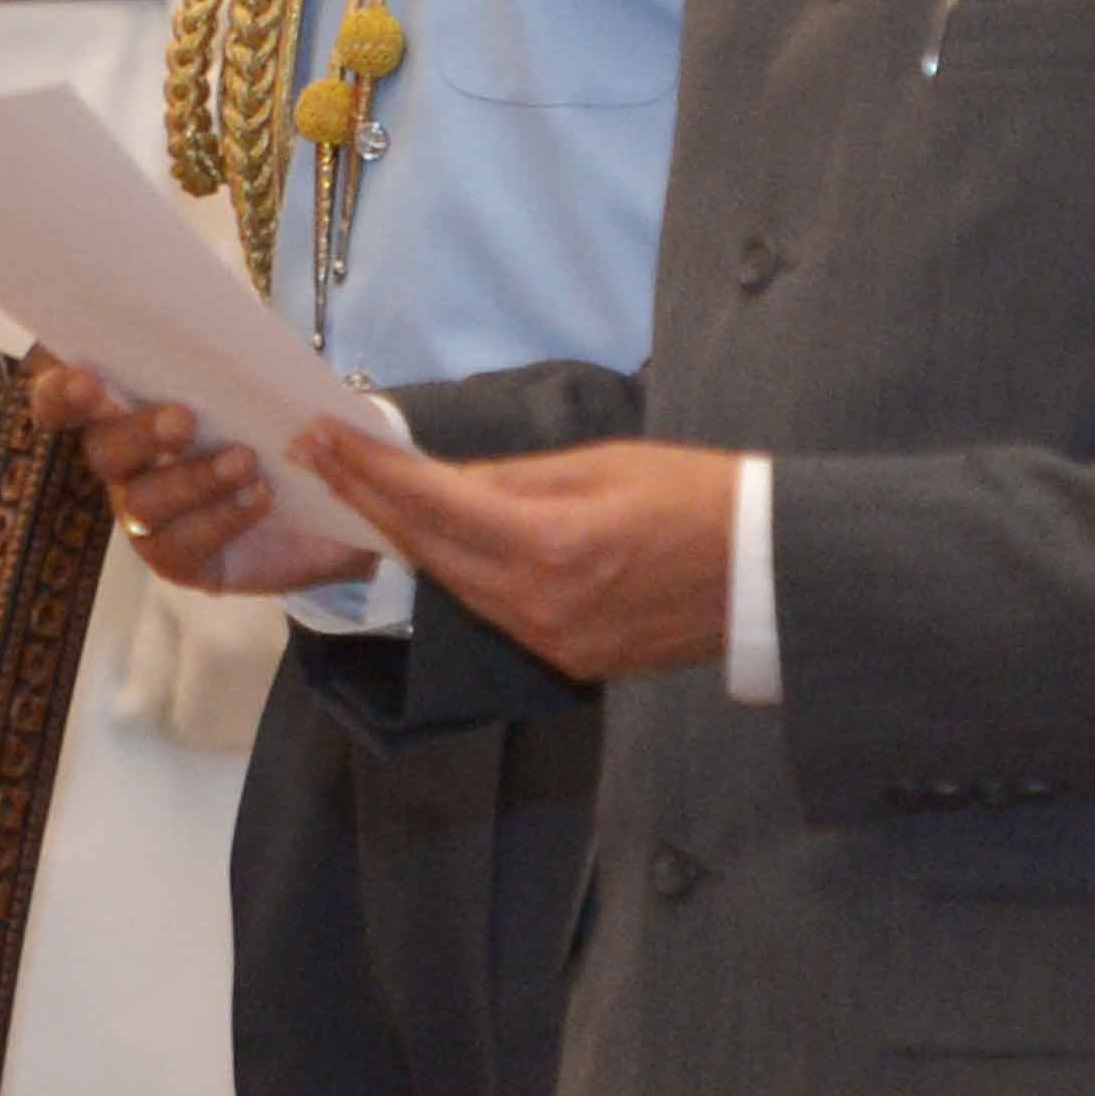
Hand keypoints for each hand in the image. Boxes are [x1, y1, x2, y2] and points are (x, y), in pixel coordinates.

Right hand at [22, 359, 374, 594]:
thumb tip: (227, 326)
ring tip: (245, 460)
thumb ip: (229, 351)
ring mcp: (143, 512)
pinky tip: (260, 495)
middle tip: (183, 420)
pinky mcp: (174, 557)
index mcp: (123, 402)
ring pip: (142, 501)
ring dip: (193, 479)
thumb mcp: (259, 374)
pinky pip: (179, 544)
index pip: (64, 394)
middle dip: (138, 432)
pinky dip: (222, 517)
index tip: (86, 379)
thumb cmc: (274, 414)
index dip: (60, 390)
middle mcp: (121, 460)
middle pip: (102, 448)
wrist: (324, 491)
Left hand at [284, 428, 737, 684]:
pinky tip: (433, 540)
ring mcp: (552, 640)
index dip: (372, 470)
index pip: (433, 504)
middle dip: (372, 501)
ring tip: (362, 491)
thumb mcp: (603, 464)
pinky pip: (494, 610)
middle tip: (322, 457)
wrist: (772, 574)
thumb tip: (444, 479)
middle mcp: (538, 605)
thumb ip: (514, 478)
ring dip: (407, 538)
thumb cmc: (700, 496)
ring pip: (456, 586)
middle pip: (429, 552)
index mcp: (549, 546)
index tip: (325, 437)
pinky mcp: (570, 658)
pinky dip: (458, 572)